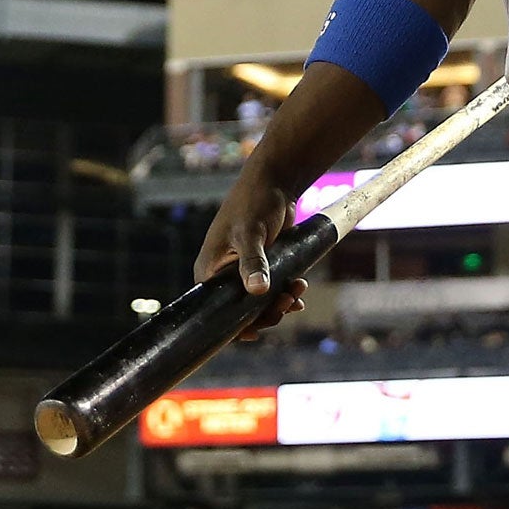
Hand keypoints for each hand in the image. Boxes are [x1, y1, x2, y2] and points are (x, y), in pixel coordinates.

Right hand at [195, 174, 306, 339]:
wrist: (275, 181)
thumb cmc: (254, 202)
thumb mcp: (250, 232)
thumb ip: (253, 262)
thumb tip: (257, 290)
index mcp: (209, 271)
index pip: (217, 312)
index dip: (238, 325)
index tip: (260, 327)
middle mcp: (222, 275)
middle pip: (241, 311)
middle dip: (267, 312)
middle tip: (288, 302)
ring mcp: (242, 271)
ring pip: (260, 302)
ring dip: (280, 301)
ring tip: (298, 289)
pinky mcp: (262, 266)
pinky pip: (272, 289)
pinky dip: (285, 291)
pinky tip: (299, 286)